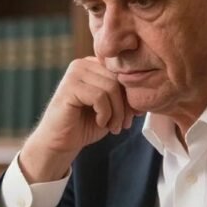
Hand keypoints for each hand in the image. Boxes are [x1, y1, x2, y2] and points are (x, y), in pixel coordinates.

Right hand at [20, 57, 138, 182]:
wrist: (60, 142)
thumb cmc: (85, 124)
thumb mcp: (111, 107)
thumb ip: (123, 95)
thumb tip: (147, 89)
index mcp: (93, 65)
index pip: (121, 72)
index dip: (129, 95)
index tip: (132, 116)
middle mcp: (82, 64)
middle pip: (118, 79)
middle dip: (125, 105)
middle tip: (122, 125)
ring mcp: (73, 74)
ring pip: (111, 88)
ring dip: (116, 113)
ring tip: (112, 127)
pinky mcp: (68, 87)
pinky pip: (99, 97)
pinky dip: (105, 114)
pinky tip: (99, 122)